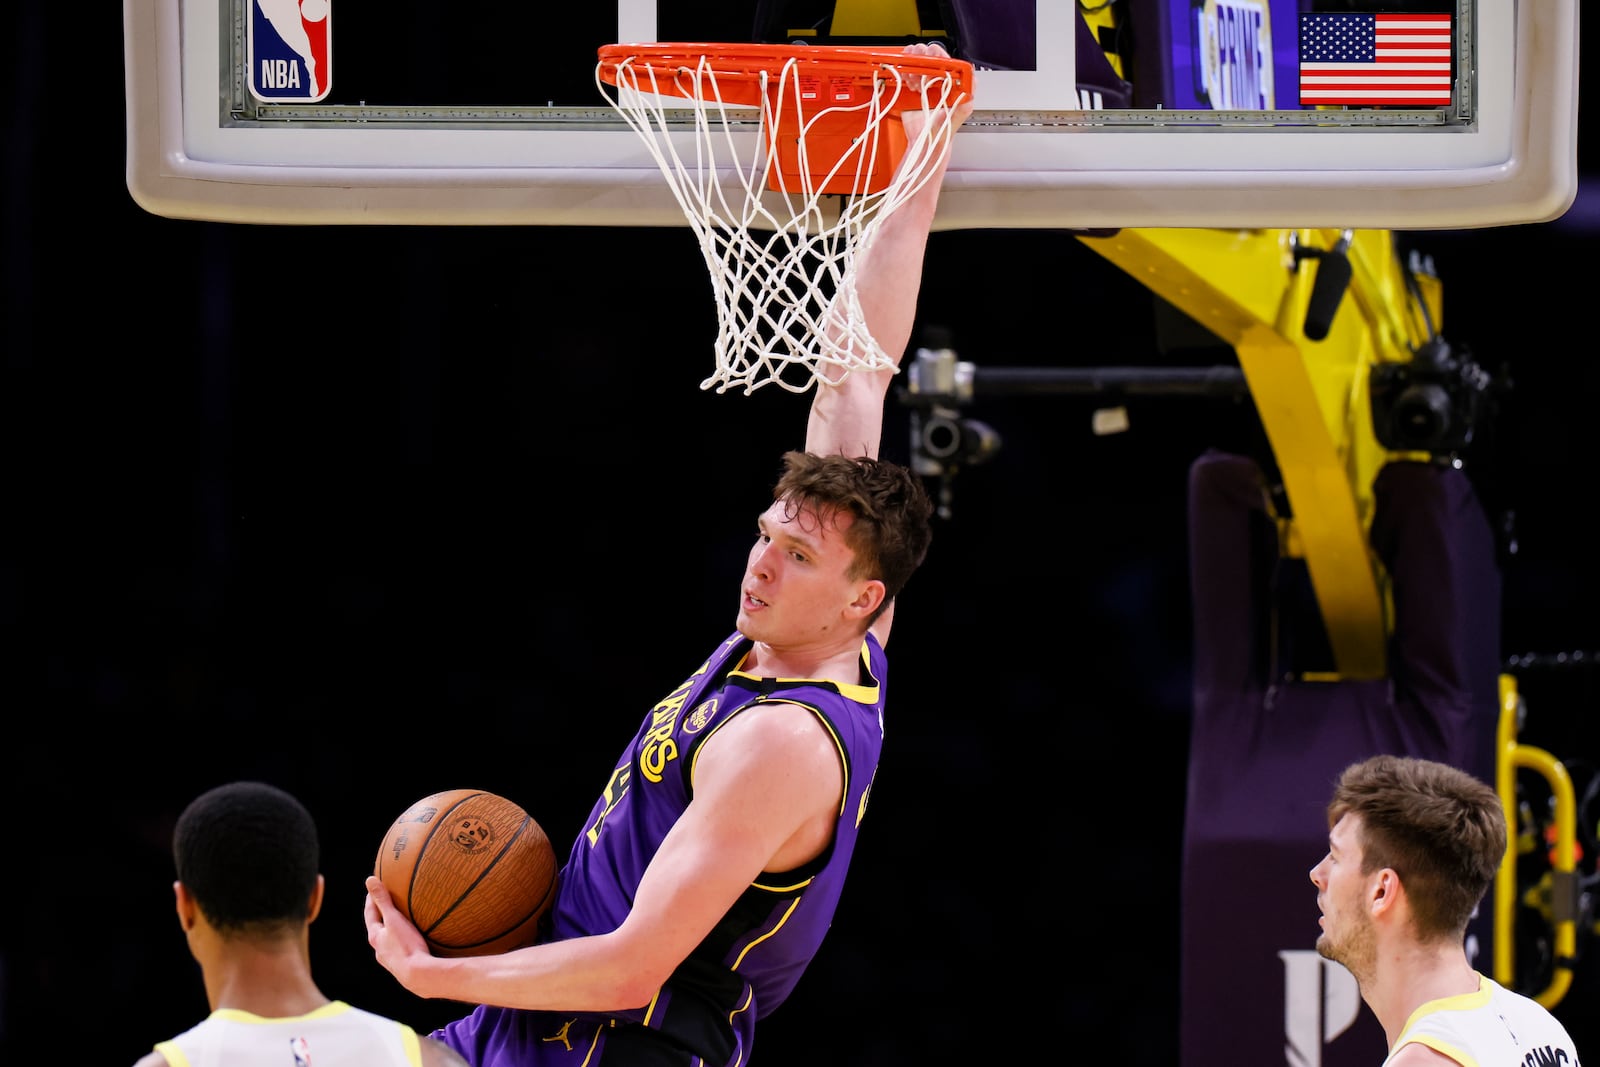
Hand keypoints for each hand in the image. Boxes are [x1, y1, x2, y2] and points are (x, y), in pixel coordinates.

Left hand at [364, 875, 434, 992]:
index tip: (374, 888)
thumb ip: (383, 900)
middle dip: (380, 915)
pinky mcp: (402, 966)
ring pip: (387, 940)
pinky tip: (411, 941)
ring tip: (400, 922)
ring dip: (391, 930)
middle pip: (377, 928)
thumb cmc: (406, 946)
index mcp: (375, 937)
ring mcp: (390, 959)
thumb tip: (369, 880)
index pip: (370, 914)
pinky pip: (399, 949)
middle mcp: (379, 949)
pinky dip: (401, 941)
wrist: (419, 976)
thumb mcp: (394, 919)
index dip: (371, 900)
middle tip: (386, 902)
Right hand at [897, 41, 975, 137]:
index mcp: (954, 82)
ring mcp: (925, 81)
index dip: (938, 56)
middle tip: (918, 69)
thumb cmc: (943, 131)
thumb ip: (964, 106)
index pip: (947, 59)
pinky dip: (905, 73)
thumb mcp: (956, 118)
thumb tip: (970, 92)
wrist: (925, 142)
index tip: (931, 60)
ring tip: (914, 81)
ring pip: (917, 60)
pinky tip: (908, 82)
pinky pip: (907, 72)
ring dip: (912, 66)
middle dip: (922, 59)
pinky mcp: (913, 86)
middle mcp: (940, 79)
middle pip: (930, 55)